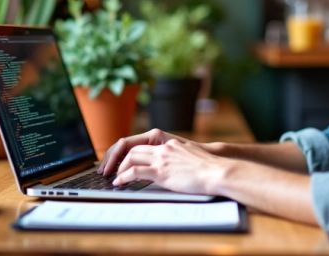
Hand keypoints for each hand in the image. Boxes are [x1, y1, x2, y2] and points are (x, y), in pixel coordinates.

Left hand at [112, 138, 228, 195]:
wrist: (216, 172)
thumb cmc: (209, 170)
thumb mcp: (191, 159)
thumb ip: (178, 160)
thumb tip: (173, 170)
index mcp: (170, 145)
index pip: (144, 145)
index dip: (130, 153)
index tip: (122, 161)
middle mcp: (164, 148)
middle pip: (133, 148)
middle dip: (119, 158)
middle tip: (112, 168)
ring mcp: (161, 159)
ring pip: (131, 157)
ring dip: (119, 168)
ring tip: (114, 177)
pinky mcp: (161, 171)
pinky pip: (135, 172)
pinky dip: (123, 177)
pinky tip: (119, 183)